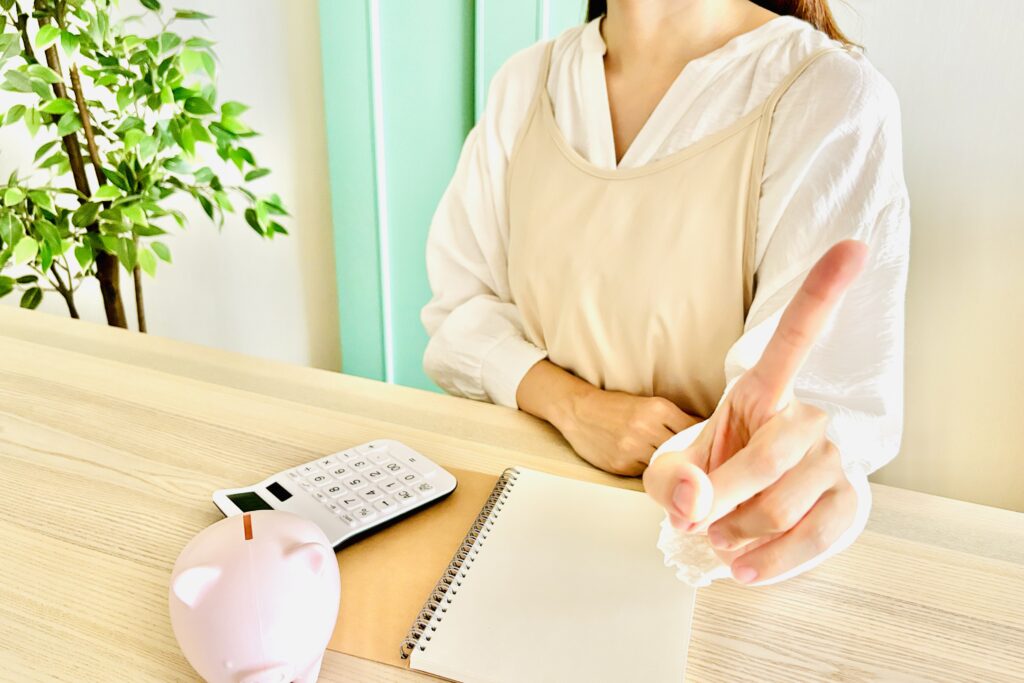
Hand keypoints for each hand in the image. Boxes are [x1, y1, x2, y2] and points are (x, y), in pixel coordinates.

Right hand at [516, 360, 696, 475]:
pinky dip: (651, 473)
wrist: (578, 411)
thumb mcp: (647, 404)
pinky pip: (646, 475)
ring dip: (671, 469)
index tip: (712, 446)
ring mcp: (633, 449)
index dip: (704, 440)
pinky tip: (653, 471)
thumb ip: (672, 420)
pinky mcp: (621, 466)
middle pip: (683, 451)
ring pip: (665, 466)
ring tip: (677, 470)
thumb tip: (701, 435)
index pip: (695, 429)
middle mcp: (647, 429)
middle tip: (699, 464)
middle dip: (691, 458)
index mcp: (658, 409)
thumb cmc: (613, 407)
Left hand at [643, 240, 867, 583]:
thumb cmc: (704, 475)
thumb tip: (694, 502)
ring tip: (720, 536)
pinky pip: (813, 540)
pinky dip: (770, 561)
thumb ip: (668, 480)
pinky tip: (747, 564)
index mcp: (762, 391)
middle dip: (720, 498)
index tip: (852, 247)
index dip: (823, 292)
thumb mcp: (666, 470)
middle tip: (698, 517)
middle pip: (765, 460)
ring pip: (781, 506)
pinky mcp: (848, 504)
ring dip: (736, 534)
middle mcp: (807, 418)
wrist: (731, 512)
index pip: (795, 336)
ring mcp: (834, 460)